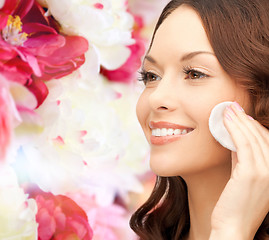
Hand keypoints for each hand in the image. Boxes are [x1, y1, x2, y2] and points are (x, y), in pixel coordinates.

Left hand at [209, 102, 268, 239]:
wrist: (233, 227)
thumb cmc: (235, 203)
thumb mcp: (243, 176)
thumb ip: (242, 158)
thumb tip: (234, 138)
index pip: (267, 141)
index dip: (253, 126)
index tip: (241, 115)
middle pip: (261, 137)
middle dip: (245, 119)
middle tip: (232, 106)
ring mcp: (266, 172)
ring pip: (252, 138)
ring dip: (239, 121)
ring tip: (228, 109)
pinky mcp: (252, 174)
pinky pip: (243, 144)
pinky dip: (234, 129)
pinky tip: (225, 120)